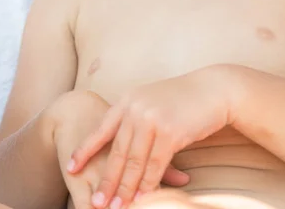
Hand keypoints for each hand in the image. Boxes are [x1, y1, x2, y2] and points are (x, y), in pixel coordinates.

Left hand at [53, 90, 188, 208]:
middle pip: (117, 152)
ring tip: (116, 208)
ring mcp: (152, 120)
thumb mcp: (153, 100)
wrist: (213, 89)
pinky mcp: (169, 132)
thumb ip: (136, 116)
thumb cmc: (184, 97)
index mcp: (128, 100)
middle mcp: (136, 108)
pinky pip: (154, 165)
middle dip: (106, 180)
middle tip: (95, 203)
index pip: (102, 129)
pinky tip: (141, 200)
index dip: (85, 150)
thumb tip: (123, 140)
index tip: (71, 167)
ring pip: (134, 162)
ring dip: (125, 189)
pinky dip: (147, 186)